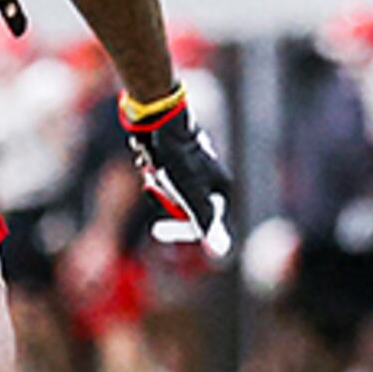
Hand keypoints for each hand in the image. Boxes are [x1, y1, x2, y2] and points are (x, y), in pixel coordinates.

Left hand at [119, 88, 233, 258]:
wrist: (159, 119)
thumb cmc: (177, 158)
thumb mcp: (191, 196)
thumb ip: (205, 223)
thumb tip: (222, 252)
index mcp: (221, 189)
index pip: (202, 224)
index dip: (178, 230)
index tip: (156, 230)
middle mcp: (212, 178)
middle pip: (184, 208)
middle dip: (166, 200)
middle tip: (154, 184)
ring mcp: (196, 167)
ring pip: (172, 193)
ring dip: (158, 185)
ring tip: (154, 167)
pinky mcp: (180, 157)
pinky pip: (166, 176)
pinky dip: (155, 173)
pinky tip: (150, 160)